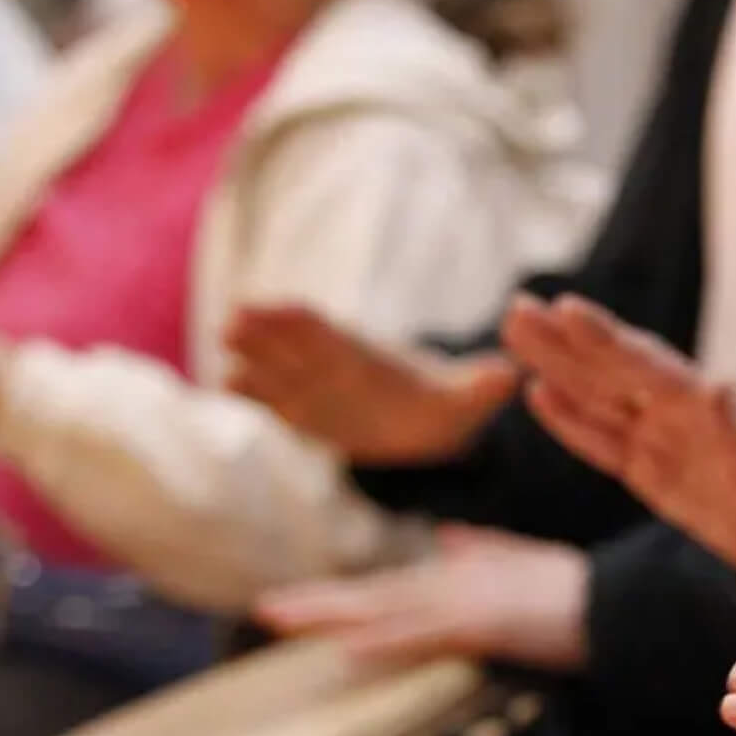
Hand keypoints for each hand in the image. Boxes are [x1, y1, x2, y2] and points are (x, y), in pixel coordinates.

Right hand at [227, 303, 520, 463]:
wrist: (431, 426)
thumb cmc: (447, 406)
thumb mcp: (467, 399)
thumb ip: (481, 387)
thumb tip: (510, 375)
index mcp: (367, 356)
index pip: (329, 332)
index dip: (301, 322)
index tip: (275, 309)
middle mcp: (333, 364)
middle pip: (293, 343)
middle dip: (265, 333)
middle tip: (232, 322)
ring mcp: (313, 386)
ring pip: (276, 368)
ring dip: (252, 362)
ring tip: (225, 361)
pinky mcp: (303, 412)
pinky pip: (272, 400)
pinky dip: (253, 394)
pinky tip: (228, 385)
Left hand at [255, 523, 589, 671]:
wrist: (617, 601)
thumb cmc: (577, 591)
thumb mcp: (523, 566)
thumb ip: (486, 551)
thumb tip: (451, 539)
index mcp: (458, 579)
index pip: (388, 590)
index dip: (340, 597)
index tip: (293, 604)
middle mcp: (452, 586)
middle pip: (374, 596)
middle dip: (319, 603)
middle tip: (264, 610)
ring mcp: (466, 602)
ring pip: (387, 610)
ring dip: (334, 614)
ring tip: (282, 619)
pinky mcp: (484, 623)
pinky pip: (426, 635)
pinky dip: (387, 641)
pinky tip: (351, 648)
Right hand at [503, 294, 735, 591]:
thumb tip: (717, 391)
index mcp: (710, 409)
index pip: (649, 368)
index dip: (609, 342)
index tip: (568, 309)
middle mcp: (680, 416)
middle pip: (613, 372)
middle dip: (566, 342)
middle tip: (516, 306)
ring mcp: (663, 441)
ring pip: (600, 398)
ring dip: (558, 367)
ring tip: (516, 328)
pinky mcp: (652, 472)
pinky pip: (603, 442)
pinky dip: (571, 420)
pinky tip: (538, 393)